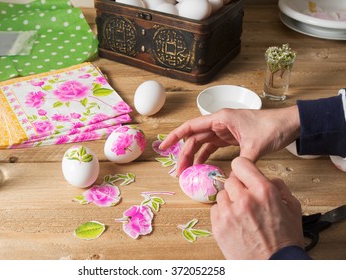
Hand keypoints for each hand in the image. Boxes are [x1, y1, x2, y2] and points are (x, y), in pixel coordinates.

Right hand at [159, 106, 299, 174]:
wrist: (289, 125)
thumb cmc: (272, 128)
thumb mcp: (256, 147)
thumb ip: (241, 164)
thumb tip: (230, 183)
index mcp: (221, 118)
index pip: (191, 126)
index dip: (175, 136)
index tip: (163, 146)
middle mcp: (219, 123)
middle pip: (194, 138)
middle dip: (184, 154)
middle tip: (179, 172)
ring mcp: (224, 130)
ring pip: (202, 143)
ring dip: (194, 157)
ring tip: (187, 173)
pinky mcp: (231, 137)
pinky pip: (213, 147)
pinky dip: (206, 157)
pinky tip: (202, 167)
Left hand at [211, 157, 303, 259]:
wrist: (273, 266)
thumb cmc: (284, 240)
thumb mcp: (292, 208)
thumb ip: (279, 187)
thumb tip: (267, 178)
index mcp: (263, 191)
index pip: (240, 163)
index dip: (242, 169)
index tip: (243, 174)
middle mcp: (244, 199)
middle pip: (230, 180)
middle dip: (238, 188)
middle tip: (246, 200)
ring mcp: (229, 213)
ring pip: (222, 195)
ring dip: (230, 201)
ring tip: (242, 215)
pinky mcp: (218, 226)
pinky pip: (215, 210)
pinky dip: (222, 214)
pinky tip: (235, 223)